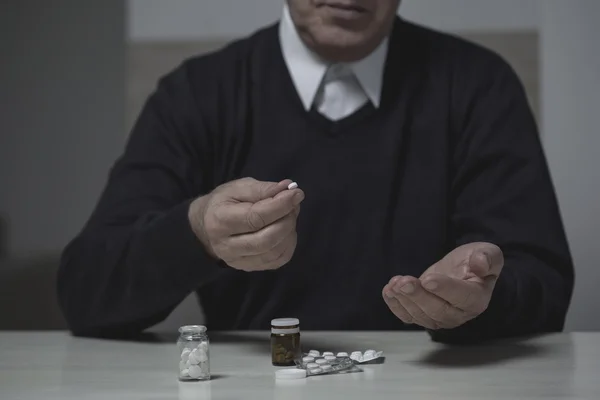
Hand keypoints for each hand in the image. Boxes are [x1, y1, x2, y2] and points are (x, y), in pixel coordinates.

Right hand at [188, 177, 304, 270]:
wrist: (205, 226)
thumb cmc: (224, 202)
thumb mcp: (238, 188)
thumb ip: (263, 189)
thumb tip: (288, 189)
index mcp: (221, 221)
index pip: (256, 217)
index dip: (281, 206)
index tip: (296, 194)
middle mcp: (227, 246)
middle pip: (267, 239)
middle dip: (287, 220)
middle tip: (293, 205)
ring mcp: (238, 261)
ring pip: (274, 253)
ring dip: (290, 232)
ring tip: (289, 216)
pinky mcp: (249, 268)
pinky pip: (278, 260)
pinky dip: (288, 244)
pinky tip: (285, 231)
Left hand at [382, 242, 503, 329]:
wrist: (460, 270)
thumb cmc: (474, 261)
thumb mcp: (487, 252)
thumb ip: (488, 258)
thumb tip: (481, 264)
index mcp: (477, 298)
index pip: (462, 297)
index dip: (445, 289)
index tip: (428, 280)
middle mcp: (459, 313)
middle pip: (437, 310)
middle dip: (418, 296)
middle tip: (405, 282)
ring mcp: (439, 317)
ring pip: (420, 315)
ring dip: (404, 299)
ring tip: (395, 283)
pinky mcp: (423, 315)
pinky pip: (407, 317)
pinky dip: (395, 305)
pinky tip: (389, 291)